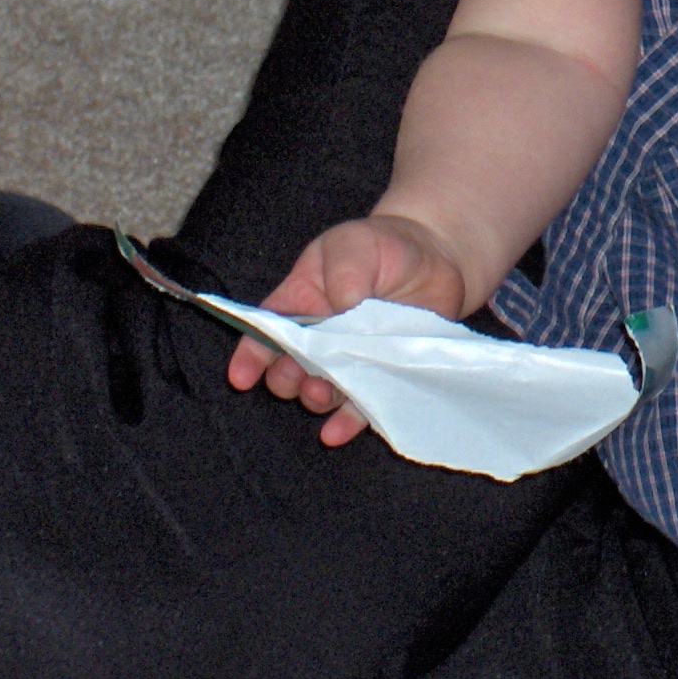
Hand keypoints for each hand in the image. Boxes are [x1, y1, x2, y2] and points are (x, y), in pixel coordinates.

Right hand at [225, 214, 467, 445]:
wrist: (436, 257)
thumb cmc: (382, 246)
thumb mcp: (353, 246)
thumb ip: (343, 276)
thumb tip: (340, 310)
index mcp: (299, 303)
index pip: (265, 333)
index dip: (250, 356)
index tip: (241, 377)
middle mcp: (319, 339)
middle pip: (289, 370)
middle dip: (287, 380)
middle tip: (300, 377)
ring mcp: (350, 360)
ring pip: (321, 392)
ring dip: (316, 400)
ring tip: (323, 394)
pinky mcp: (382, 375)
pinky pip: (361, 406)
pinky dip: (347, 422)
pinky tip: (336, 433)